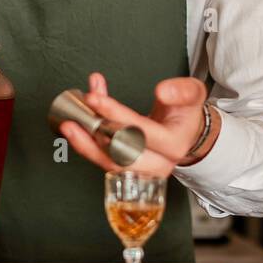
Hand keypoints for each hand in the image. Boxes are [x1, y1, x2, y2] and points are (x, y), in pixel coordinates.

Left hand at [59, 72, 210, 176]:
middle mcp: (159, 164)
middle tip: (78, 113)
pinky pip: (105, 161)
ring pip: (110, 162)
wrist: (186, 132)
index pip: (141, 131)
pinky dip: (87, 146)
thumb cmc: (186, 113)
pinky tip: (75, 130)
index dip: (116, 115)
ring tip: (69, 126)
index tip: (96, 99)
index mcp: (174, 145)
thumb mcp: (194, 94)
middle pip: (123, 153)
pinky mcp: (128, 169)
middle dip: (98, 132)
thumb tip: (162, 91)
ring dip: (86, 145)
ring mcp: (143, 171)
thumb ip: (182, 91)